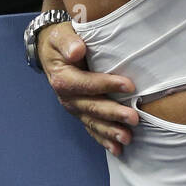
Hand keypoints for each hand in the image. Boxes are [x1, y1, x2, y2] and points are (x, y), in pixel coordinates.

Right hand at [38, 21, 137, 155]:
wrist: (51, 50)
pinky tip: (117, 149)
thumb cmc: (60, 41)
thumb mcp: (61, 36)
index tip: (128, 86)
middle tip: (134, 118)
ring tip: (127, 138)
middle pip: (91, 107)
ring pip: (92, 122)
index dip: (107, 85)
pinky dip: (103, 139)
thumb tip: (77, 51)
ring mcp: (73, 107)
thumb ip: (68, 42)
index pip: (86, 84)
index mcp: (62, 78)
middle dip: (113, 114)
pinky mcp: (80, 112)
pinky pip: (91, 128)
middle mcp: (66, 97)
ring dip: (110, 131)